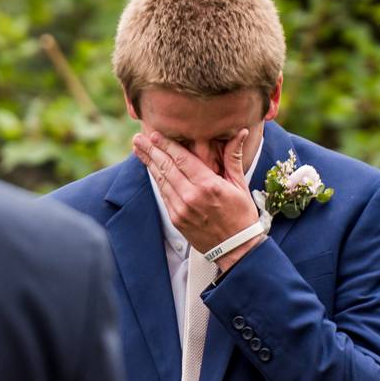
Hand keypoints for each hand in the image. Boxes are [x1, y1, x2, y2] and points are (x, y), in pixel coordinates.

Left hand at [133, 120, 260, 257]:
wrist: (236, 249)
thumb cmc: (241, 215)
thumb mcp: (240, 184)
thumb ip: (233, 157)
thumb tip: (241, 132)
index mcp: (209, 185)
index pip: (183, 160)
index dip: (167, 146)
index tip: (155, 135)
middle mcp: (192, 197)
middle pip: (167, 168)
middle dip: (151, 151)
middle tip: (138, 138)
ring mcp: (181, 209)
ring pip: (162, 181)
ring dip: (149, 164)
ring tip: (138, 150)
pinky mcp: (176, 220)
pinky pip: (164, 195)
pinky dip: (157, 180)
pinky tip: (151, 169)